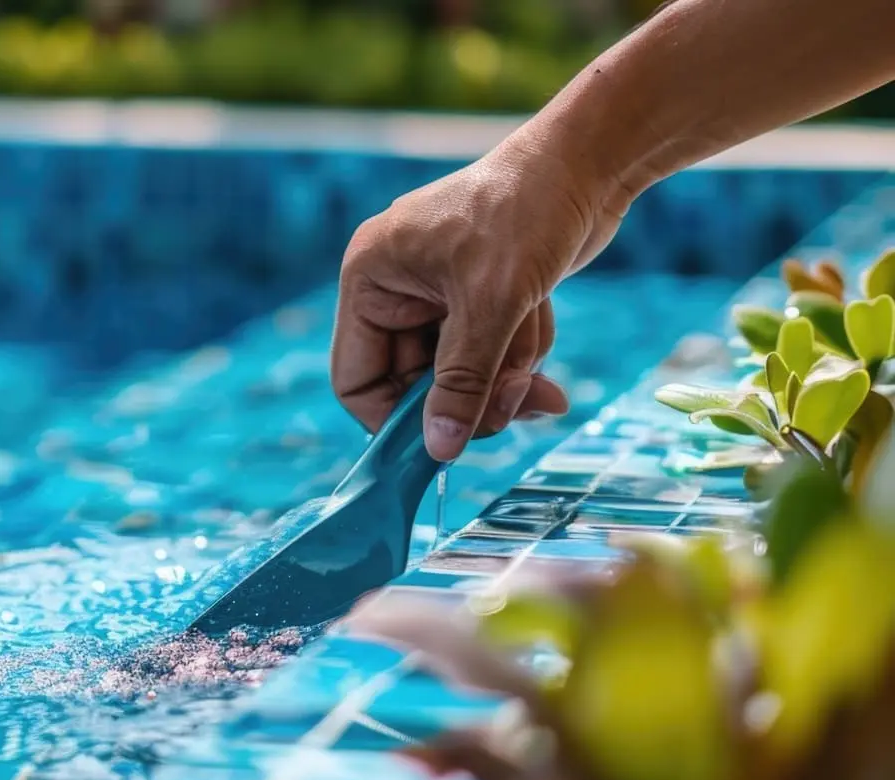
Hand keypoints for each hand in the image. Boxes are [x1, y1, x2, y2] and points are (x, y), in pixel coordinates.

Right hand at [330, 133, 626, 461]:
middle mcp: (395, 288)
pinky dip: (520, 345)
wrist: (588, 163)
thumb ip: (461, 382)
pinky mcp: (477, 296)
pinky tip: (543, 312)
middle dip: (474, 393)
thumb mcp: (491, 304)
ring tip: (537, 334)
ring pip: (462, 374)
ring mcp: (437, 294)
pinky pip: (490, 352)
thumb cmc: (527, 213)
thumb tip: (438, 451)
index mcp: (371, 279)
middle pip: (418, 384)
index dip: (395, 419)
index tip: (443, 444)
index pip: (357, 379)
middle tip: (521, 400)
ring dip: (506, 368)